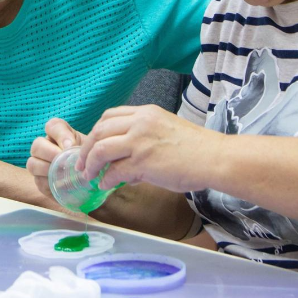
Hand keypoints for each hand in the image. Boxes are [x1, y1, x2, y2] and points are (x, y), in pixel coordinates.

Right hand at [27, 118, 85, 197]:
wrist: (91, 182)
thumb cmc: (92, 161)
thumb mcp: (92, 151)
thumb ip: (89, 147)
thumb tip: (90, 153)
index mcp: (59, 135)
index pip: (52, 126)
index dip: (60, 135)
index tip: (72, 145)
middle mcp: (46, 147)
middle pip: (37, 144)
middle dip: (50, 152)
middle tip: (65, 162)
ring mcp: (40, 164)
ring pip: (32, 163)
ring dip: (46, 169)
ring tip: (62, 174)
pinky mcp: (40, 182)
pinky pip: (37, 181)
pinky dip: (49, 183)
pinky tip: (61, 185)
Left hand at [78, 105, 216, 192]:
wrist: (215, 158)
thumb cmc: (197, 148)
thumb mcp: (167, 129)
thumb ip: (144, 137)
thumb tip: (125, 160)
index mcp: (146, 113)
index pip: (109, 116)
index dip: (96, 131)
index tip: (92, 144)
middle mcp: (140, 123)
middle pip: (99, 130)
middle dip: (86, 148)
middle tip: (81, 163)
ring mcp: (140, 142)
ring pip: (101, 149)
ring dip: (90, 164)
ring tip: (88, 175)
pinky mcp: (143, 162)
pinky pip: (114, 170)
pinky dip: (105, 179)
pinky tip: (104, 185)